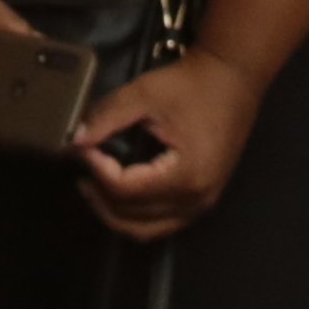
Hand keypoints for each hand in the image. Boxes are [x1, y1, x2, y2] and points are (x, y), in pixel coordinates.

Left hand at [74, 50, 261, 240]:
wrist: (233, 78)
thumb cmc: (192, 84)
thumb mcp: (144, 93)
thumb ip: (107, 117)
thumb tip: (75, 141)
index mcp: (185, 175)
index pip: (126, 189)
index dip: (97, 170)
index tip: (83, 148)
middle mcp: (195, 200)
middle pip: (132, 218)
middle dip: (100, 198)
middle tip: (82, 173)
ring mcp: (201, 204)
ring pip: (145, 230)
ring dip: (115, 214)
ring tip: (95, 187)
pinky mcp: (202, 200)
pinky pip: (161, 224)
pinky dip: (135, 216)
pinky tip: (120, 194)